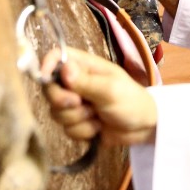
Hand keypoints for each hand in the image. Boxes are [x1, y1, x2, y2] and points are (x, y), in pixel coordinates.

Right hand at [42, 48, 156, 145]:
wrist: (144, 128)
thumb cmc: (131, 100)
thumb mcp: (110, 89)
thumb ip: (85, 81)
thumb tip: (63, 69)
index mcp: (84, 66)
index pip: (54, 58)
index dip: (45, 66)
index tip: (45, 79)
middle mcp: (75, 82)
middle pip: (49, 89)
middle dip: (62, 101)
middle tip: (78, 103)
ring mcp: (75, 104)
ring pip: (56, 112)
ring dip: (78, 119)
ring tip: (97, 116)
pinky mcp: (77, 123)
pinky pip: (66, 129)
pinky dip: (83, 131)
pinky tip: (98, 128)